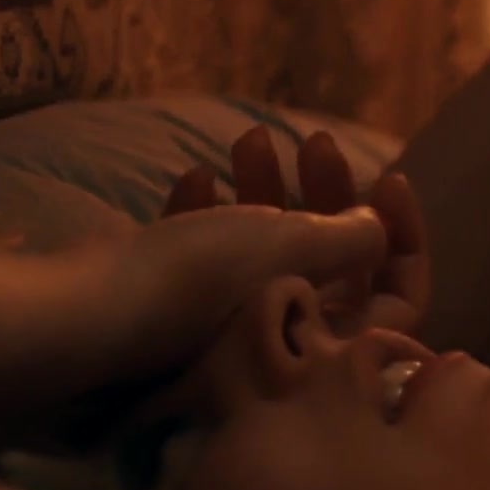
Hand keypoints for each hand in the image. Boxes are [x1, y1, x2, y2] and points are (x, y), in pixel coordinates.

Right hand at [163, 126, 429, 336]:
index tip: (388, 178)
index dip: (407, 238)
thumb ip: (352, 237)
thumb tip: (375, 228)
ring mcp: (228, 336)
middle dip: (324, 194)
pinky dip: (208, 219)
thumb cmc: (203, 284)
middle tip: (311, 141)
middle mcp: (286, 351)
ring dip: (263, 192)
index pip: (402, 297)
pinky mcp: (174, 319)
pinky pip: (207, 264)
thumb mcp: (297, 247)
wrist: (81, 317)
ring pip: (267, 255)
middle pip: (332, 265)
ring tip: (245, 138)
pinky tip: (192, 179)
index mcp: (331, 351)